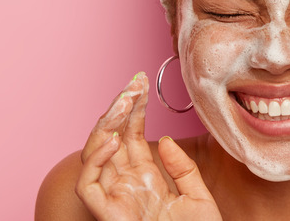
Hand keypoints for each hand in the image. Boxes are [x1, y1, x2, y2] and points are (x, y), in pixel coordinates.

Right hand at [75, 73, 221, 220]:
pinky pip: (88, 184)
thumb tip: (165, 140)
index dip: (134, 108)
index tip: (141, 82)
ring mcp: (114, 198)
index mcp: (146, 178)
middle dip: (120, 107)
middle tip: (133, 83)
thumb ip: (183, 170)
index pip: (132, 135)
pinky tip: (114, 141)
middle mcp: (126, 184)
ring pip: (95, 154)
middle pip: (112, 137)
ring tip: (124, 103)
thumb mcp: (200, 200)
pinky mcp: (106, 213)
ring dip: (106, 125)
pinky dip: (95, 161)